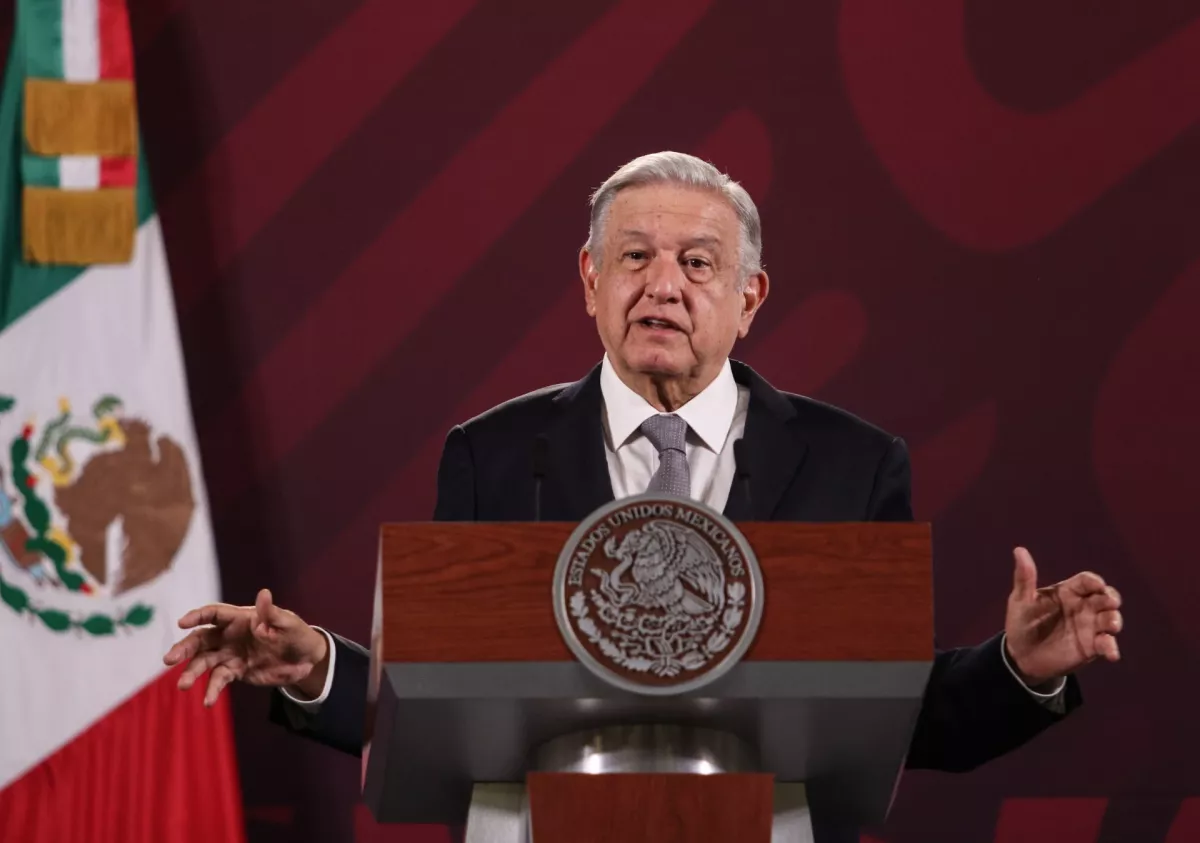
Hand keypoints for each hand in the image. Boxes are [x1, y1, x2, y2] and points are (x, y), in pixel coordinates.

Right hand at [163, 588, 329, 706]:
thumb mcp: (288, 623)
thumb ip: (272, 613)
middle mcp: (230, 635)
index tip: (181, 623)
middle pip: (201, 639)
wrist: (305, 659)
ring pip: (204, 661)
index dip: (197, 616)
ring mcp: (230, 654)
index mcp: (240, 618)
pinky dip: (212, 690)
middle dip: (184, 648)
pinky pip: (219, 680)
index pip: (214, 614)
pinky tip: (207, 702)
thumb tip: (264, 593)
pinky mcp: (235, 671)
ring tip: (183, 685)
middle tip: (169, 659)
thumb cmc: (296, 633)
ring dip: (192, 672)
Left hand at [1004, 547, 1122, 687]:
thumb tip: (1019, 550)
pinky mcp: (1091, 646)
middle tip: (1111, 602)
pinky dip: (1111, 647)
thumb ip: (1024, 578)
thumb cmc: (1022, 622)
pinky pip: (1107, 644)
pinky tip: (1111, 653)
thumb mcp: (1021, 600)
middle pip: (1105, 597)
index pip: (1086, 581)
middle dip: (1111, 598)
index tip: (1097, 584)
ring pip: (1110, 619)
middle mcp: (1083, 606)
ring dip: (1114, 620)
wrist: (1021, 655)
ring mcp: (1089, 626)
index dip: (1094, 581)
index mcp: (1067, 592)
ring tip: (1111, 625)